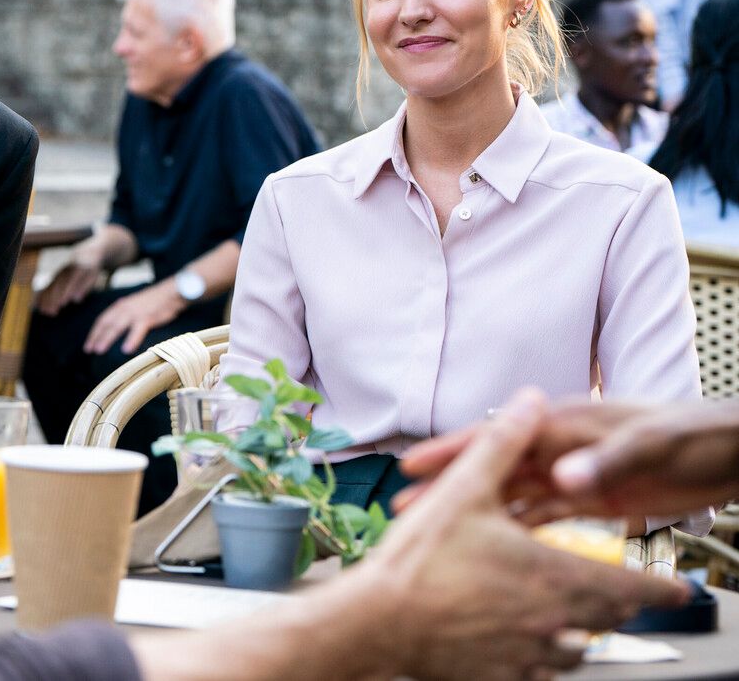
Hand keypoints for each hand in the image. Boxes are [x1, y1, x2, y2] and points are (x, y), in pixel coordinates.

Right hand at [36, 246, 103, 316]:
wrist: (85, 253)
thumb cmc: (91, 268)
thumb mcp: (92, 275)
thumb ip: (85, 286)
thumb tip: (76, 299)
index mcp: (77, 269)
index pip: (70, 281)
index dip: (66, 292)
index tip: (63, 303)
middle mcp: (65, 270)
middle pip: (58, 285)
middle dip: (54, 298)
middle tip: (52, 311)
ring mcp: (58, 272)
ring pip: (50, 286)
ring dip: (46, 299)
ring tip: (45, 311)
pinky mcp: (54, 276)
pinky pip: (46, 286)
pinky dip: (41, 295)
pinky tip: (38, 305)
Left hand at [83, 281, 183, 355]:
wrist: (172, 291)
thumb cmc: (155, 301)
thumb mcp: (136, 304)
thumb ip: (126, 313)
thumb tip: (117, 326)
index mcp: (121, 305)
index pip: (103, 319)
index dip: (94, 332)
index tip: (88, 344)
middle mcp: (125, 307)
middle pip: (106, 323)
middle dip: (96, 337)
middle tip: (88, 350)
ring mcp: (136, 312)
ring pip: (117, 326)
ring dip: (107, 338)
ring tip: (99, 350)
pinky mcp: (148, 317)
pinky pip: (137, 329)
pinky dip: (131, 340)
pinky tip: (126, 350)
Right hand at [363, 390, 687, 679]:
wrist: (377, 623)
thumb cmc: (419, 560)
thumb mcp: (463, 490)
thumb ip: (502, 443)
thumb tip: (528, 401)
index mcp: (554, 576)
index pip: (630, 588)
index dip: (658, 587)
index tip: (677, 590)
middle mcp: (552, 621)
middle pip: (604, 621)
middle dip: (616, 607)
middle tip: (627, 601)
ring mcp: (527, 653)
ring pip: (575, 650)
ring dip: (580, 633)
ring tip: (574, 622)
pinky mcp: (500, 674)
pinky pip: (539, 672)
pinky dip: (543, 658)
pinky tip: (527, 645)